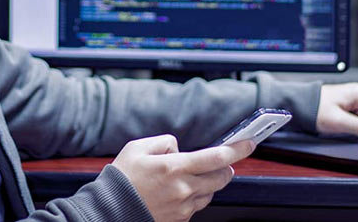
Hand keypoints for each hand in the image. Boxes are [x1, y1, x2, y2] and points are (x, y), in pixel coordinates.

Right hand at [111, 134, 253, 221]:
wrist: (108, 210)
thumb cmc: (121, 178)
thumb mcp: (138, 147)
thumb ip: (164, 142)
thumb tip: (178, 148)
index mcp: (173, 167)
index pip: (215, 157)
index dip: (236, 150)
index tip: (248, 143)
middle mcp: (182, 188)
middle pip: (220, 178)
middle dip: (226, 168)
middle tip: (223, 162)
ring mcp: (182, 207)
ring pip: (210, 193)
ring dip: (210, 183)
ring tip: (194, 176)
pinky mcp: (179, 220)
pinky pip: (197, 206)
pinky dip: (195, 196)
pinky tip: (180, 191)